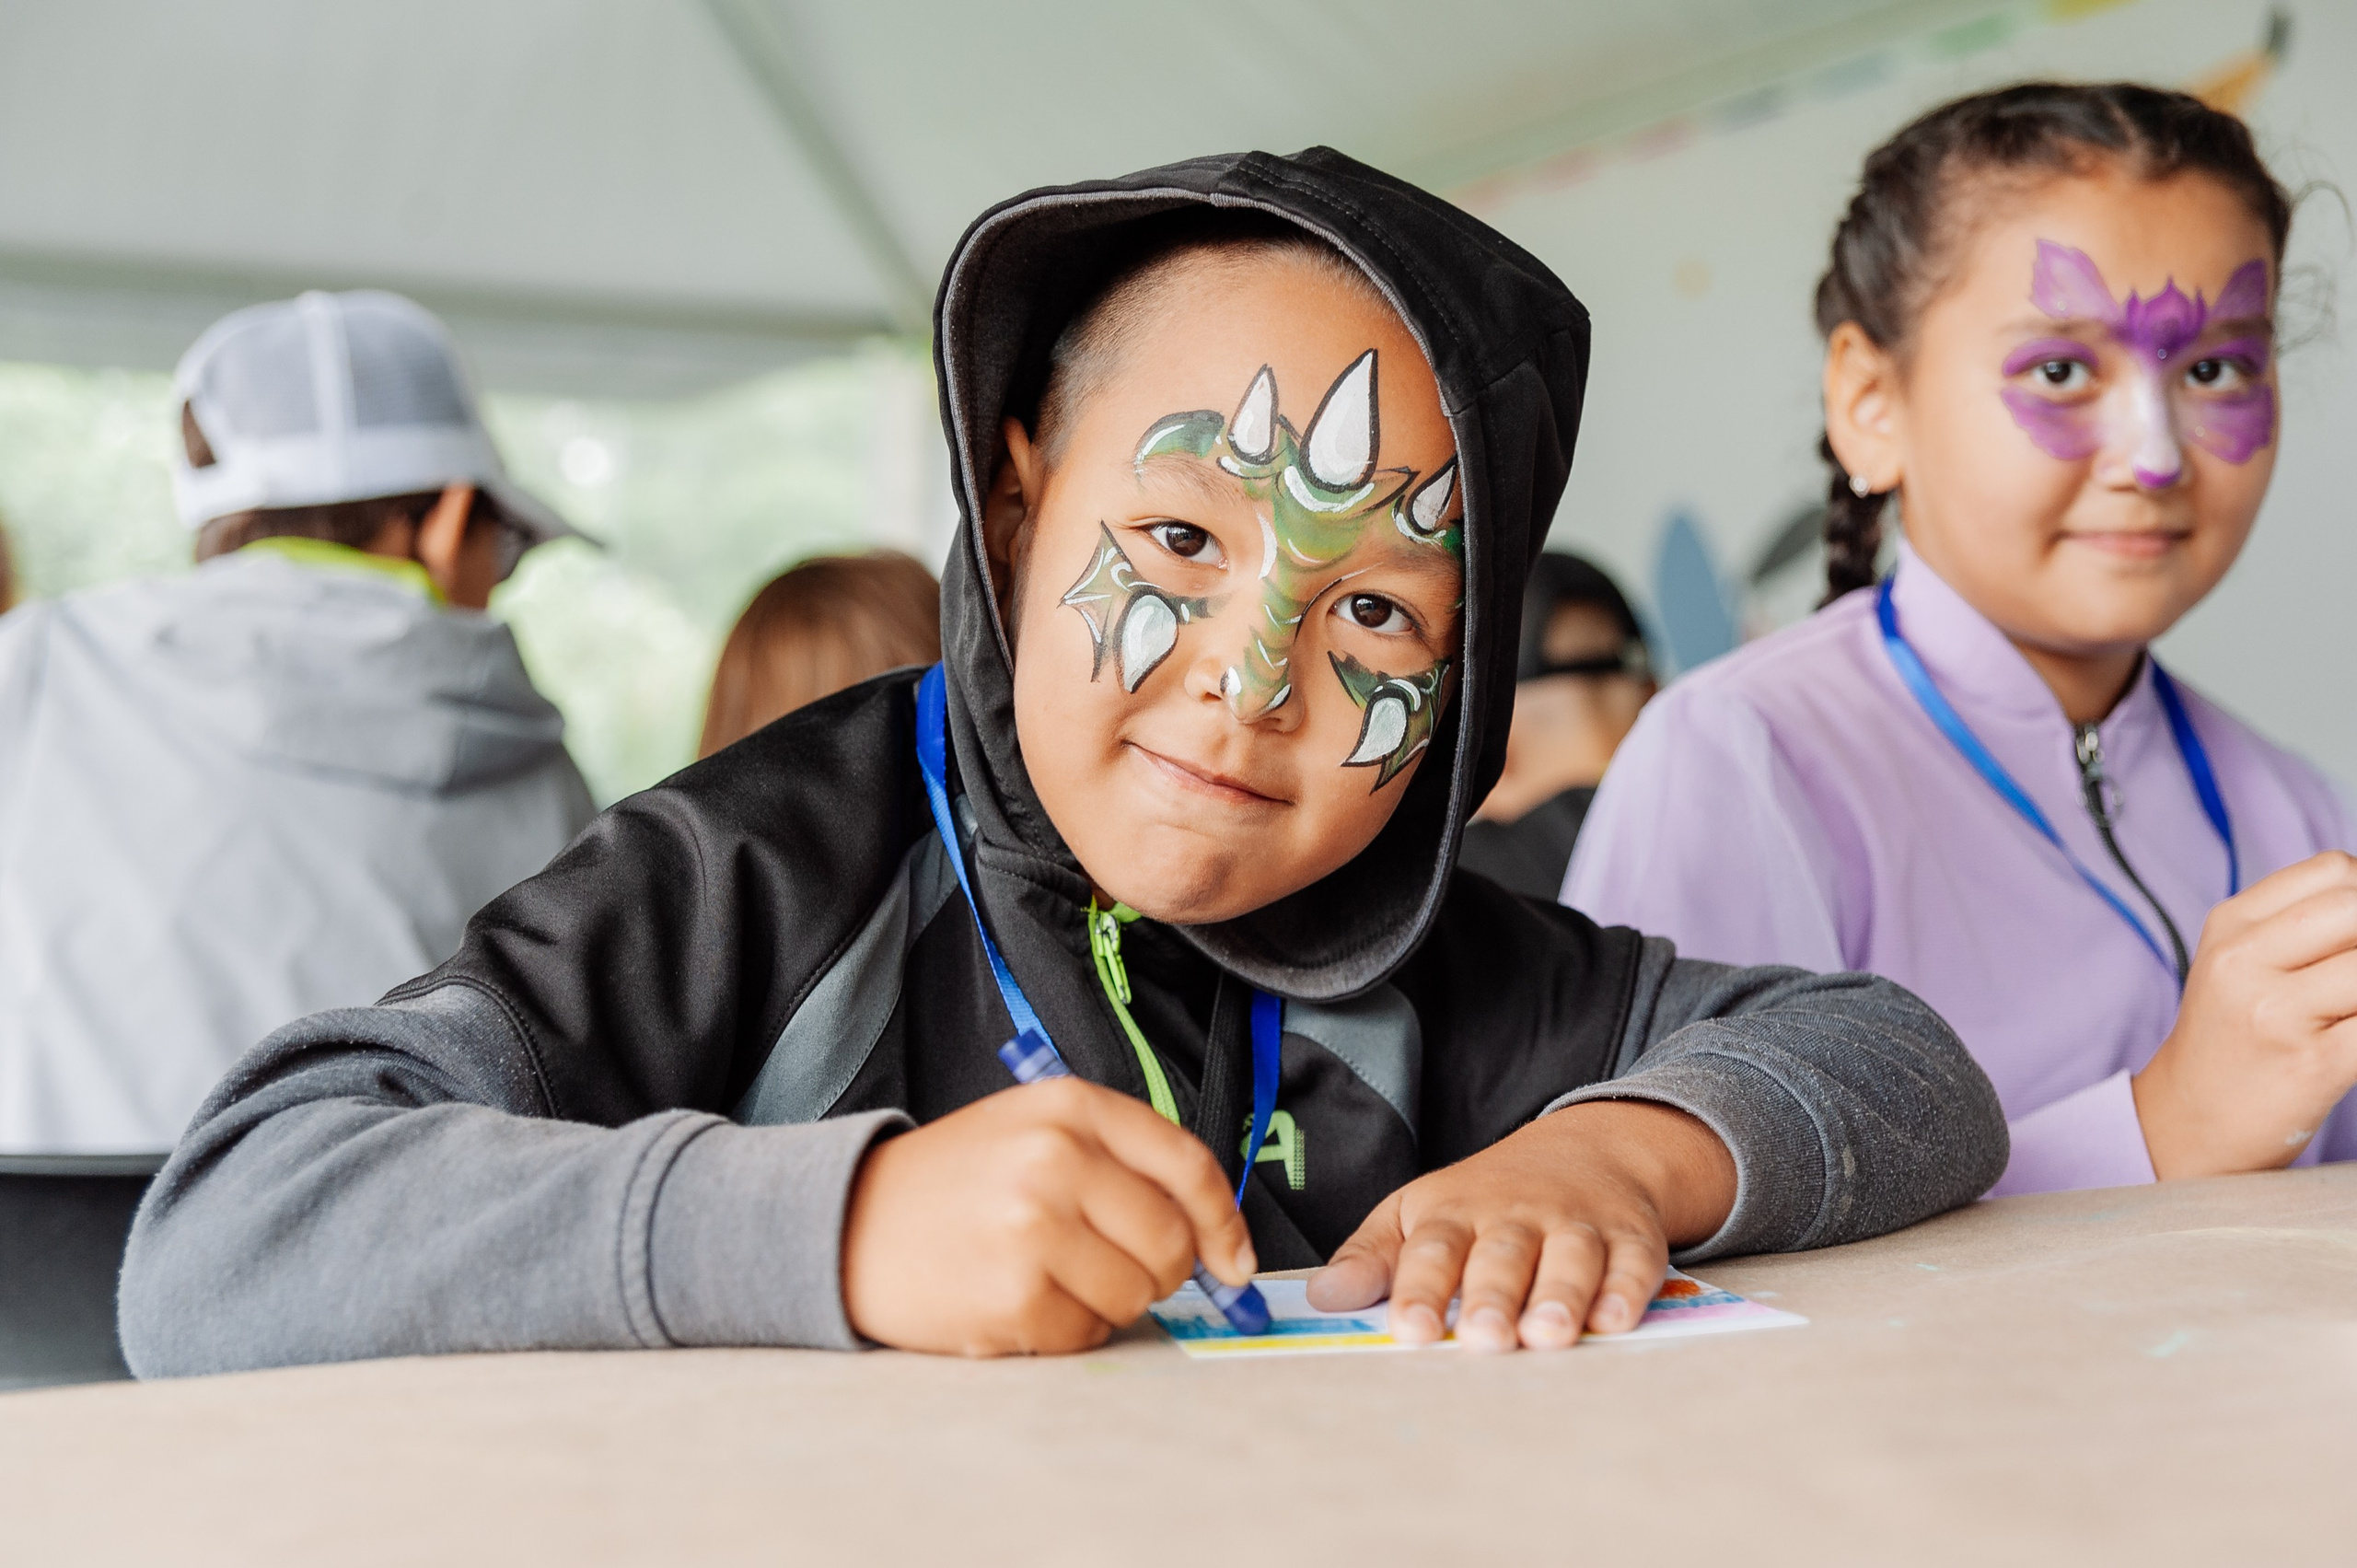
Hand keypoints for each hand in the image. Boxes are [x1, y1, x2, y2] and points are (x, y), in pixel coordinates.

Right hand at [840, 1077, 1254, 1355]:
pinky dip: (1063, 1330)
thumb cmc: (954, 1182)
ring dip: (1106, 1302)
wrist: (848, 1222)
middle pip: (1171, 1241)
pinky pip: (1086, 1334)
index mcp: (1069, 1107)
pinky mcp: (1014, 1294)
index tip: (1232, 1261)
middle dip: (1157, 1271)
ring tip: (1048, 1276)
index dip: (1224, 1223)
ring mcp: (1034, 1227)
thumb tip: (1217, 1242)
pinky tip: (1019, 1300)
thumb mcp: (1034, 1130)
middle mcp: (1056, 1158)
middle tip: (1105, 1266)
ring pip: (1136, 1294)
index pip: (1188, 1165)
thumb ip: (1122, 1164)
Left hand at [1305, 1100, 1735, 1352]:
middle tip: (1486, 1339)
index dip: (1421, 1288)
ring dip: (1561, 1295)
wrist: (1585, 1150)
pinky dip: (1627, 1291)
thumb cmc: (1484, 1199)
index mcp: (1456, 1213)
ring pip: (1570, 1257)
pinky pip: (1633, 1263)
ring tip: (1548, 1335)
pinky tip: (1615, 1319)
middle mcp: (1517, 1216)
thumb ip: (1371, 1258)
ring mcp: (1576, 1224)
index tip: (1411, 1330)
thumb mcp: (1418, 1213)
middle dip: (1494, 1296)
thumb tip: (1322, 1298)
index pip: (1433, 1249)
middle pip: (1503, 1255)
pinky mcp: (1631, 1237)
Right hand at [2133, 851, 2356, 1178]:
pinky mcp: (2313, 1063)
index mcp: (2229, 925)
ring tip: (2351, 1010)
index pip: (2332, 870)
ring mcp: (2275, 1012)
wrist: (2189, 1121)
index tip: (2355, 937)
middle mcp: (2243, 961)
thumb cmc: (2233, 1037)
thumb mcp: (2241, 962)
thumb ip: (2304, 924)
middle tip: (2352, 980)